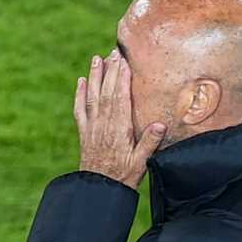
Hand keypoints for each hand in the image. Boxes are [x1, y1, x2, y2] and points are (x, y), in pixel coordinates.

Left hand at [74, 50, 165, 189]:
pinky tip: (82, 81)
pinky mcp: (84, 133)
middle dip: (110, 71)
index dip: (122, 79)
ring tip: (97, 58)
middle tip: (113, 52)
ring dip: (95, 76)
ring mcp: (92, 127)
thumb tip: (160, 125)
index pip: (120, 98)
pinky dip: (80, 94)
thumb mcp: (141, 162)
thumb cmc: (123, 176)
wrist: (99, 189)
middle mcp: (104, 124)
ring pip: (93, 97)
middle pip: (107, 92)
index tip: (124, 61)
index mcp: (119, 129)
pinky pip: (80, 109)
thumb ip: (149, 143)